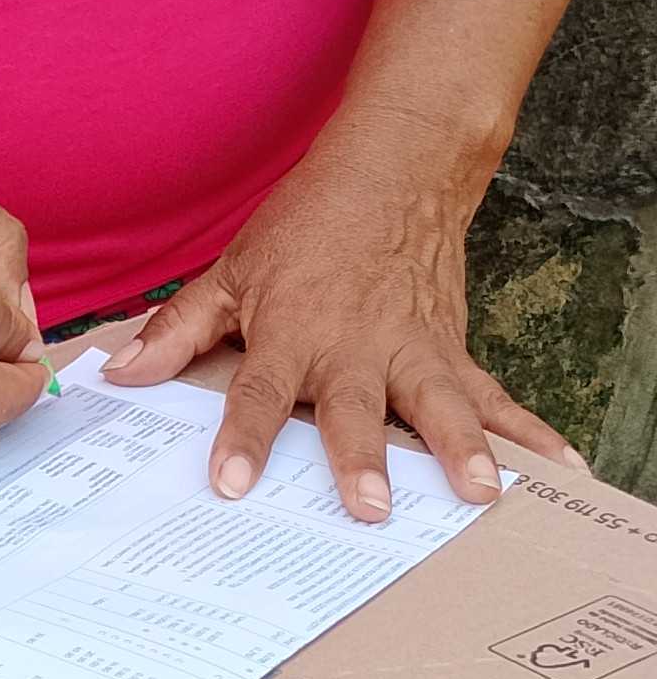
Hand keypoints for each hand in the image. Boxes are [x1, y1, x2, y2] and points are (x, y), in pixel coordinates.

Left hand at [104, 106, 575, 517]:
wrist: (395, 170)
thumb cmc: (307, 228)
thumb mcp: (233, 271)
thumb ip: (178, 329)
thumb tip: (120, 374)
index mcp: (293, 331)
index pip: (259, 390)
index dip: (242, 436)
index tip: (231, 484)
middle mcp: (355, 346)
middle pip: (356, 408)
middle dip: (362, 457)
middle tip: (369, 508)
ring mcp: (412, 349)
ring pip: (439, 404)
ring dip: (462, 449)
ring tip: (480, 493)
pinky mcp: (452, 351)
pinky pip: (493, 397)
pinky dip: (528, 432)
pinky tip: (558, 466)